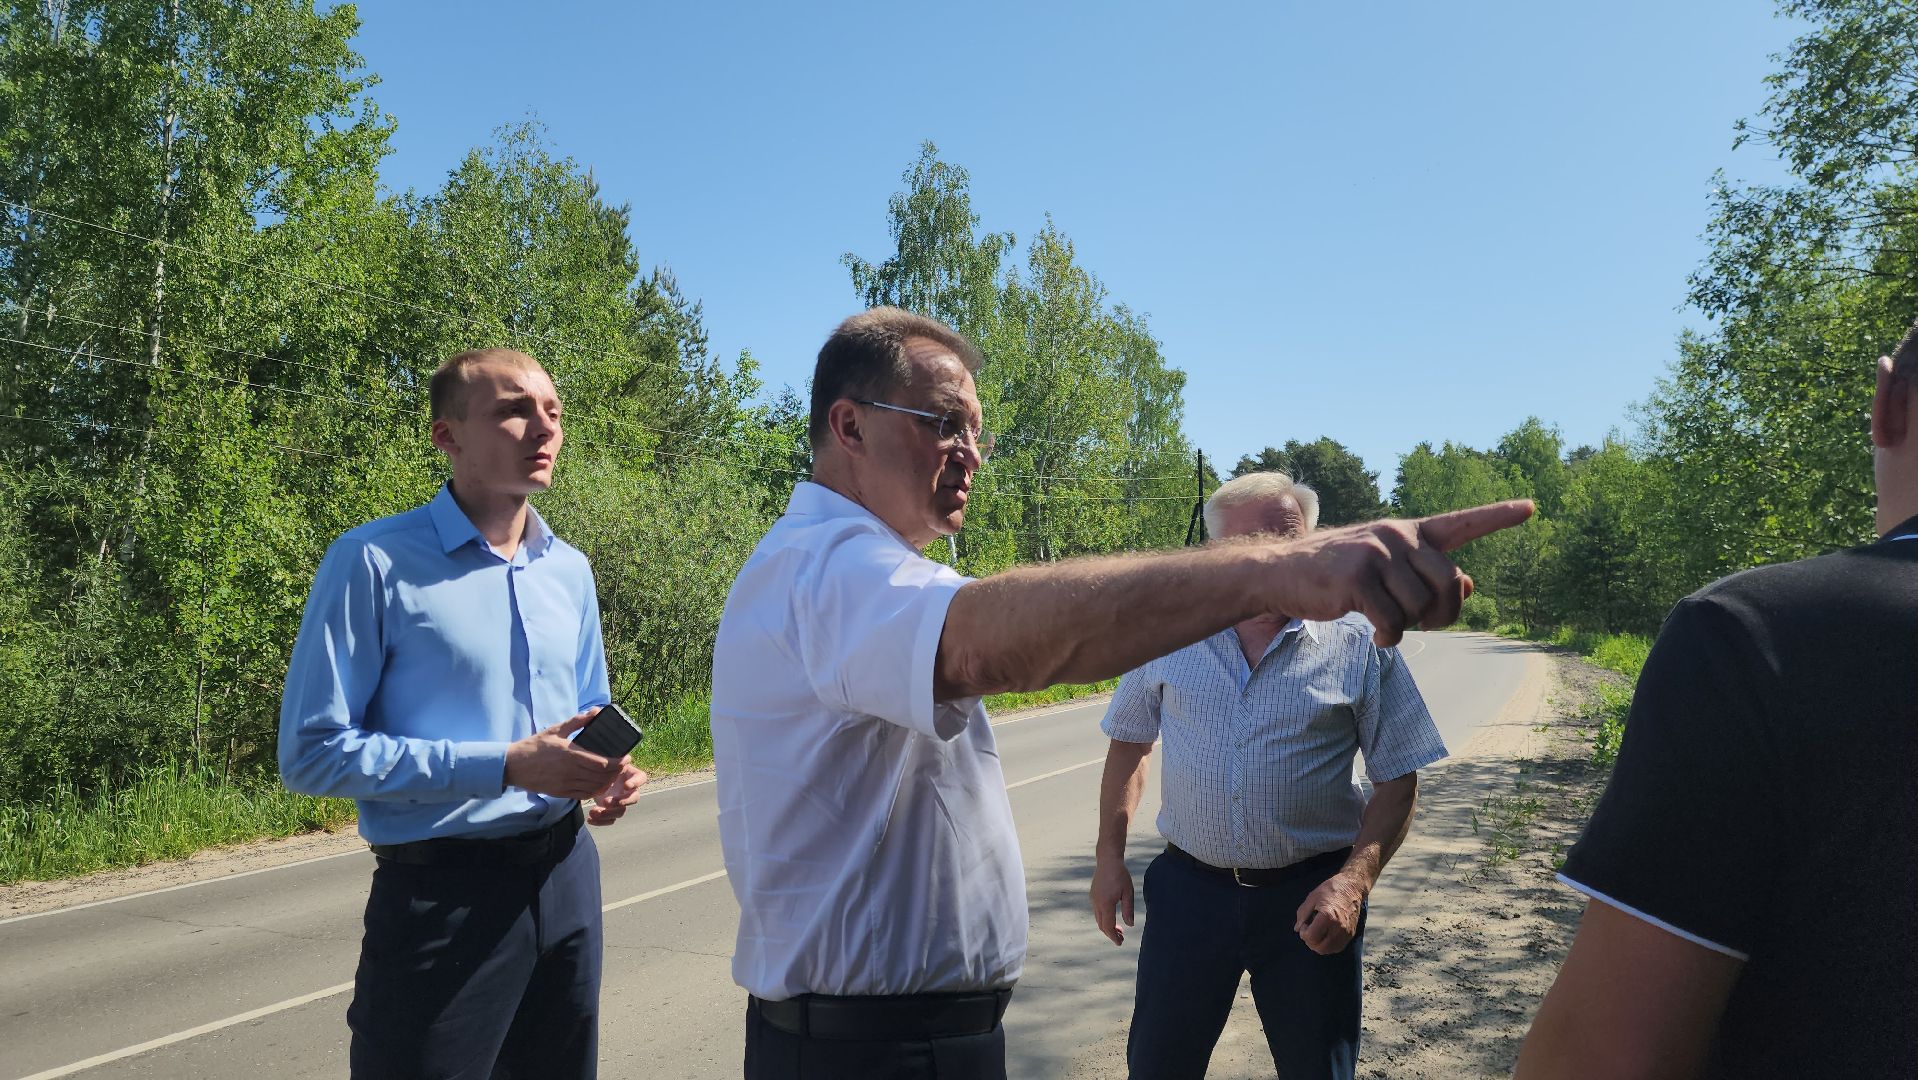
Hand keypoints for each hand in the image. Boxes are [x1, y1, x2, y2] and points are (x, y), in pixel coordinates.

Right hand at [503, 708, 623, 798]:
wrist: (514, 765)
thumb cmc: (535, 746)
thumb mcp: (556, 729)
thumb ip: (577, 721)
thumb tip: (596, 712)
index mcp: (570, 754)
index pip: (602, 763)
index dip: (618, 763)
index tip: (626, 758)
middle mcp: (570, 771)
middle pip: (601, 776)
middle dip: (616, 772)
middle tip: (623, 766)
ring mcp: (565, 784)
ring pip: (594, 787)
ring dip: (607, 782)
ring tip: (614, 774)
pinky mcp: (561, 792)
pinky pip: (583, 795)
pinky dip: (595, 791)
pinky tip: (599, 784)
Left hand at [587, 761, 649, 825]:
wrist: (591, 776)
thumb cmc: (602, 766)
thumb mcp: (607, 761)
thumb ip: (613, 760)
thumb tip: (625, 757)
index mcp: (631, 775)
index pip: (641, 778)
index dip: (636, 783)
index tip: (626, 785)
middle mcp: (629, 790)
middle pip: (633, 799)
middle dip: (621, 802)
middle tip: (606, 802)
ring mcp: (621, 802)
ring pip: (621, 812)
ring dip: (608, 814)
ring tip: (593, 811)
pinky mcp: (611, 811)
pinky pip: (611, 820)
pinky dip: (600, 821)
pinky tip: (590, 818)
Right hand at [1090, 857, 1135, 945]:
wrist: (1108, 860)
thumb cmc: (1120, 875)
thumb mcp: (1128, 892)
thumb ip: (1128, 910)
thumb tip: (1129, 925)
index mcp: (1106, 904)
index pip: (1108, 926)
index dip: (1114, 937)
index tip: (1120, 943)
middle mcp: (1097, 903)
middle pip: (1102, 925)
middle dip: (1110, 934)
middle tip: (1121, 938)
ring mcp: (1093, 899)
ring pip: (1098, 919)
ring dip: (1107, 926)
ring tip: (1119, 929)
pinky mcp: (1093, 895)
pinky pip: (1097, 912)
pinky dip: (1104, 919)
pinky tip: (1112, 917)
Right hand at [1267, 501, 1534, 645]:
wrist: (1280, 573)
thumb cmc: (1337, 575)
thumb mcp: (1384, 569)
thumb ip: (1426, 574)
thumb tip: (1469, 583)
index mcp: (1408, 531)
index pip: (1460, 523)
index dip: (1497, 517)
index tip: (1531, 508)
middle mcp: (1396, 535)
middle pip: (1448, 582)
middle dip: (1441, 613)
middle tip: (1421, 623)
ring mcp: (1375, 554)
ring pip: (1420, 607)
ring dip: (1408, 627)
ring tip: (1386, 625)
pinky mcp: (1356, 579)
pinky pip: (1393, 622)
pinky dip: (1389, 638)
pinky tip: (1377, 638)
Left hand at [1295, 871, 1366, 955]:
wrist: (1352, 887)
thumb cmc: (1330, 890)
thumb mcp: (1312, 898)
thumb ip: (1302, 914)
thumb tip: (1297, 929)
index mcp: (1327, 917)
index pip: (1311, 937)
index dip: (1304, 933)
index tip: (1305, 924)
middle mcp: (1338, 927)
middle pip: (1320, 948)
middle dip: (1310, 942)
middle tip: (1309, 930)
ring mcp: (1346, 932)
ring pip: (1329, 950)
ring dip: (1319, 945)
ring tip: (1317, 933)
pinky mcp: (1351, 934)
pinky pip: (1337, 947)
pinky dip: (1329, 946)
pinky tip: (1325, 935)